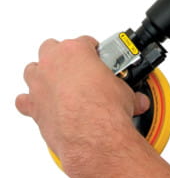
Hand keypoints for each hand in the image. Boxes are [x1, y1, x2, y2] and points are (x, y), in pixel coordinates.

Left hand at [15, 36, 148, 169]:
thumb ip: (127, 92)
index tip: (100, 59)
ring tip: (60, 83)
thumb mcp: (125, 92)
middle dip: (64, 56)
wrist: (93, 135)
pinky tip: (45, 104)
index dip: (94, 50)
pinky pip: (25, 100)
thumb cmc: (105, 109)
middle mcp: (54, 62)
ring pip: (33, 69)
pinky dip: (32, 101)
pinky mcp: (33, 106)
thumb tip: (137, 99)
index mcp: (76, 50)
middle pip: (52, 47)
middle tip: (79, 68)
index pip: (85, 42)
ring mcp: (40, 83)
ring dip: (44, 73)